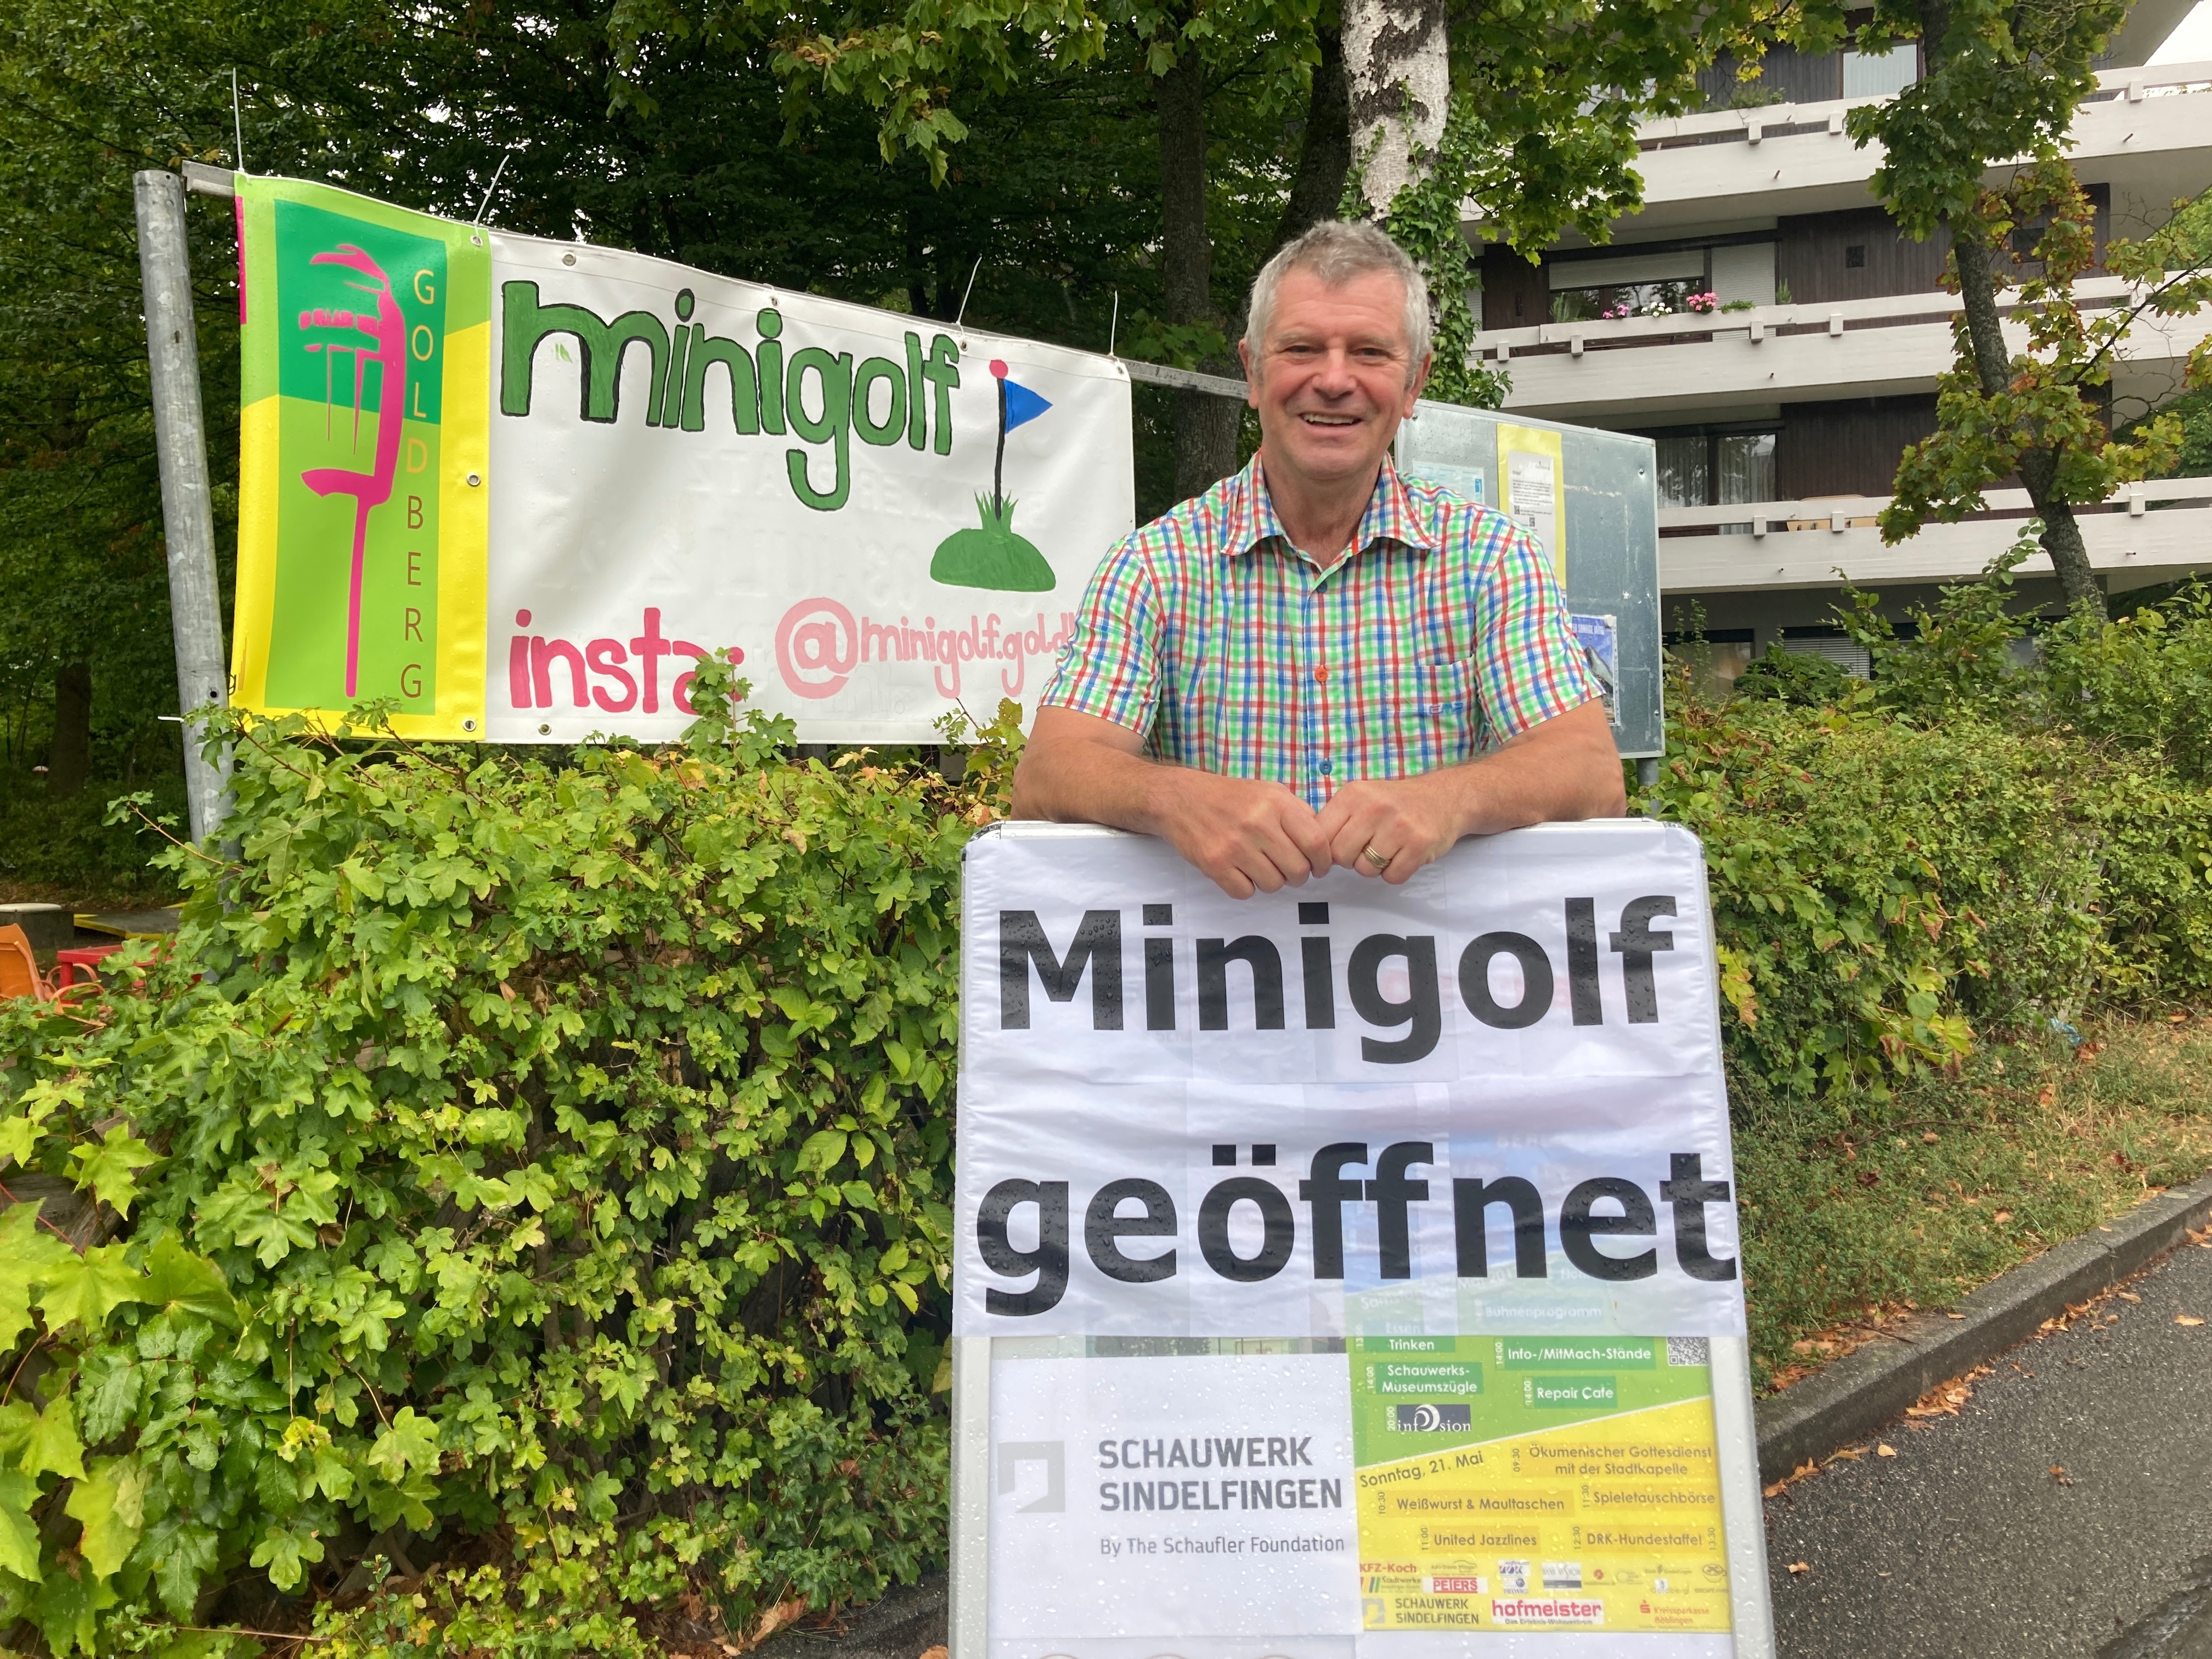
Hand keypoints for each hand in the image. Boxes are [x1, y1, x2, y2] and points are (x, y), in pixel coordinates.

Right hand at [1155, 770, 1333, 898]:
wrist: (1181, 799)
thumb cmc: (1231, 797)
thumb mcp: (1270, 791)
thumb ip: (1298, 814)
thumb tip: (1323, 845)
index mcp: (1276, 803)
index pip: (1317, 843)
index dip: (1323, 862)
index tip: (1318, 867)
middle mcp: (1257, 823)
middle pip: (1297, 870)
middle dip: (1297, 876)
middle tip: (1288, 869)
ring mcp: (1234, 846)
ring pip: (1273, 885)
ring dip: (1271, 881)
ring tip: (1260, 865)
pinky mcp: (1215, 864)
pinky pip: (1245, 892)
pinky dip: (1245, 886)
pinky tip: (1239, 870)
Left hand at [1315, 773, 1464, 884]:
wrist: (1445, 797)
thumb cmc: (1396, 803)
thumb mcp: (1362, 797)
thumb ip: (1336, 819)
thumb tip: (1309, 850)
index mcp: (1354, 794)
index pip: (1321, 835)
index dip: (1326, 850)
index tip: (1338, 850)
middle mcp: (1375, 807)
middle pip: (1341, 856)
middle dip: (1351, 860)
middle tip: (1366, 849)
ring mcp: (1399, 825)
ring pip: (1365, 870)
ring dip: (1374, 867)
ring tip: (1388, 849)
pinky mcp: (1419, 844)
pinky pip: (1392, 877)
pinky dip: (1396, 872)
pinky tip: (1404, 855)